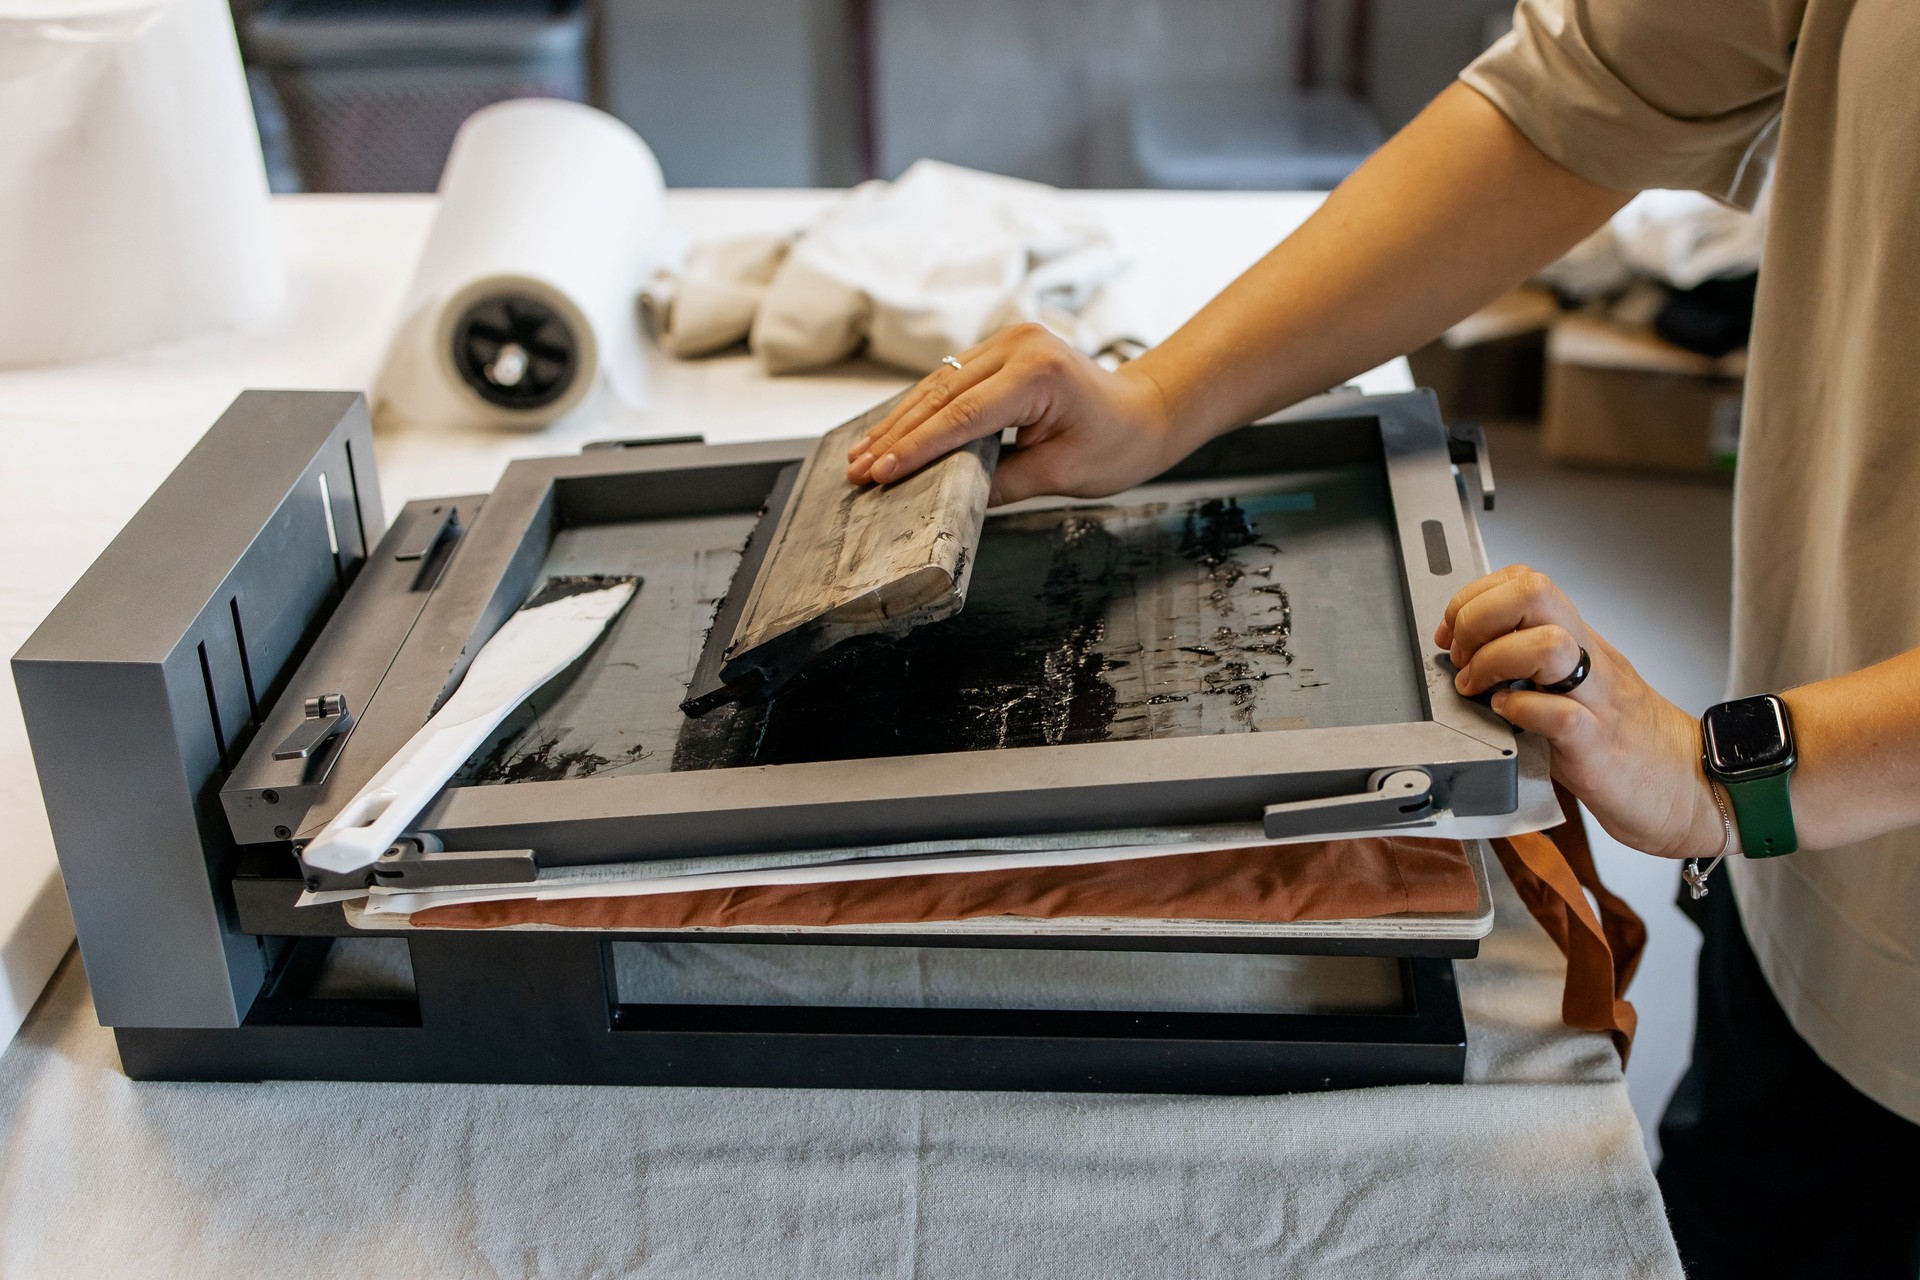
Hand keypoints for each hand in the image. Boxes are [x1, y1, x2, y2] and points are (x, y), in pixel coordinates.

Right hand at [846, 324, 1179, 505]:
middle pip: (940, 394)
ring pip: (938, 384)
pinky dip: (920, 409)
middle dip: (895, 436)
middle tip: (857, 470)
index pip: (961, 415)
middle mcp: (1019, 345)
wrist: (1147, 410)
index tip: (880, 473)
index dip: (916, 447)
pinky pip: (950, 380)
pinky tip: (891, 432)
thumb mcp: (1060, 474)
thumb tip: (947, 498)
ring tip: (860, 454)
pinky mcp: (1001, 348)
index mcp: (1038, 373)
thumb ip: (1001, 484)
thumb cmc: (1117, 443)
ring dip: (899, 421)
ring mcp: (1008, 341)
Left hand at [1438, 565, 1728, 859]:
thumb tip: (1471, 657)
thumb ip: (1533, 667)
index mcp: (1579, 643)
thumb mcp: (1576, 690)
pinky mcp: (1599, 747)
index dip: (1475, 597)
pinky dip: (1523, 710)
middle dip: (1480, 615)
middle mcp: (1588, 661)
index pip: (1524, 581)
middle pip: (1534, 592)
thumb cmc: (1630, 744)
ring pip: (1549, 642)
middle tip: (1464, 656)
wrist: (1695, 789)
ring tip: (1480, 689)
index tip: (1452, 632)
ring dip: (1496, 659)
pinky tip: (1509, 716)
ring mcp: (1596, 701)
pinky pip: (1560, 714)